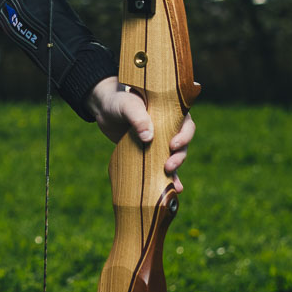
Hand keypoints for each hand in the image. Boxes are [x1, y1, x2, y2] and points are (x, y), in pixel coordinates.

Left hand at [87, 77, 195, 191]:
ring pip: (174, 157)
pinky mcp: (151, 153)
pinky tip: (171, 189)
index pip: (186, 125)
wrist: (105, 110)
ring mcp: (161, 142)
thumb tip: (148, 137)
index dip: (184, 136)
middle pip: (182, 144)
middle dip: (178, 157)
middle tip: (167, 166)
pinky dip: (168, 179)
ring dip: (176, 170)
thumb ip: (138, 117)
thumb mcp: (127, 105)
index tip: (173, 144)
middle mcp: (170, 128)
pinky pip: (162, 167)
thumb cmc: (118, 102)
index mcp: (171, 112)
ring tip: (173, 185)